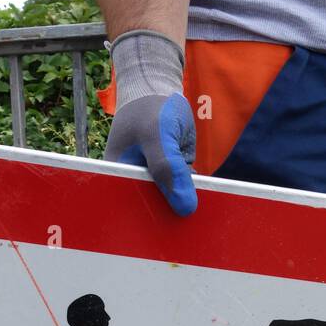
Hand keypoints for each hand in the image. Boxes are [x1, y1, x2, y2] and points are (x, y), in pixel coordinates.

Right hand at [102, 31, 197, 215]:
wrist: (160, 89)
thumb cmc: (151, 108)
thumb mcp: (158, 135)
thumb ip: (168, 168)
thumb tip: (185, 208)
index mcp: (116, 176)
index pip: (131, 209)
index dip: (149, 223)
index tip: (170, 236)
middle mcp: (133, 181)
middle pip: (152, 209)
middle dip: (170, 217)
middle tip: (192, 232)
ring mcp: (153, 178)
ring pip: (170, 201)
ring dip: (186, 206)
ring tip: (202, 224)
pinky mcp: (171, 173)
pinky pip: (183, 189)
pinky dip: (194, 193)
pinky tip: (209, 203)